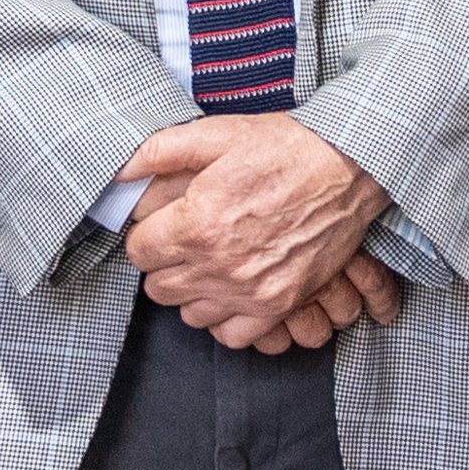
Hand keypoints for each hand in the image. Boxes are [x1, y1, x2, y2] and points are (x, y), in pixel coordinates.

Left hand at [117, 113, 392, 348]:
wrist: (349, 166)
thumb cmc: (285, 148)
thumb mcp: (218, 134)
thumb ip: (161, 151)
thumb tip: (120, 170)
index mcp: (197, 224)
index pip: (139, 252)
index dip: (148, 235)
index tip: (164, 224)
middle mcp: (219, 265)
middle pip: (159, 287)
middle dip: (165, 263)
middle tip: (186, 240)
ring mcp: (250, 291)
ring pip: (190, 314)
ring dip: (192, 292)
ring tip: (209, 264)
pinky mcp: (279, 304)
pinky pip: (232, 335)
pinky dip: (225, 319)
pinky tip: (230, 292)